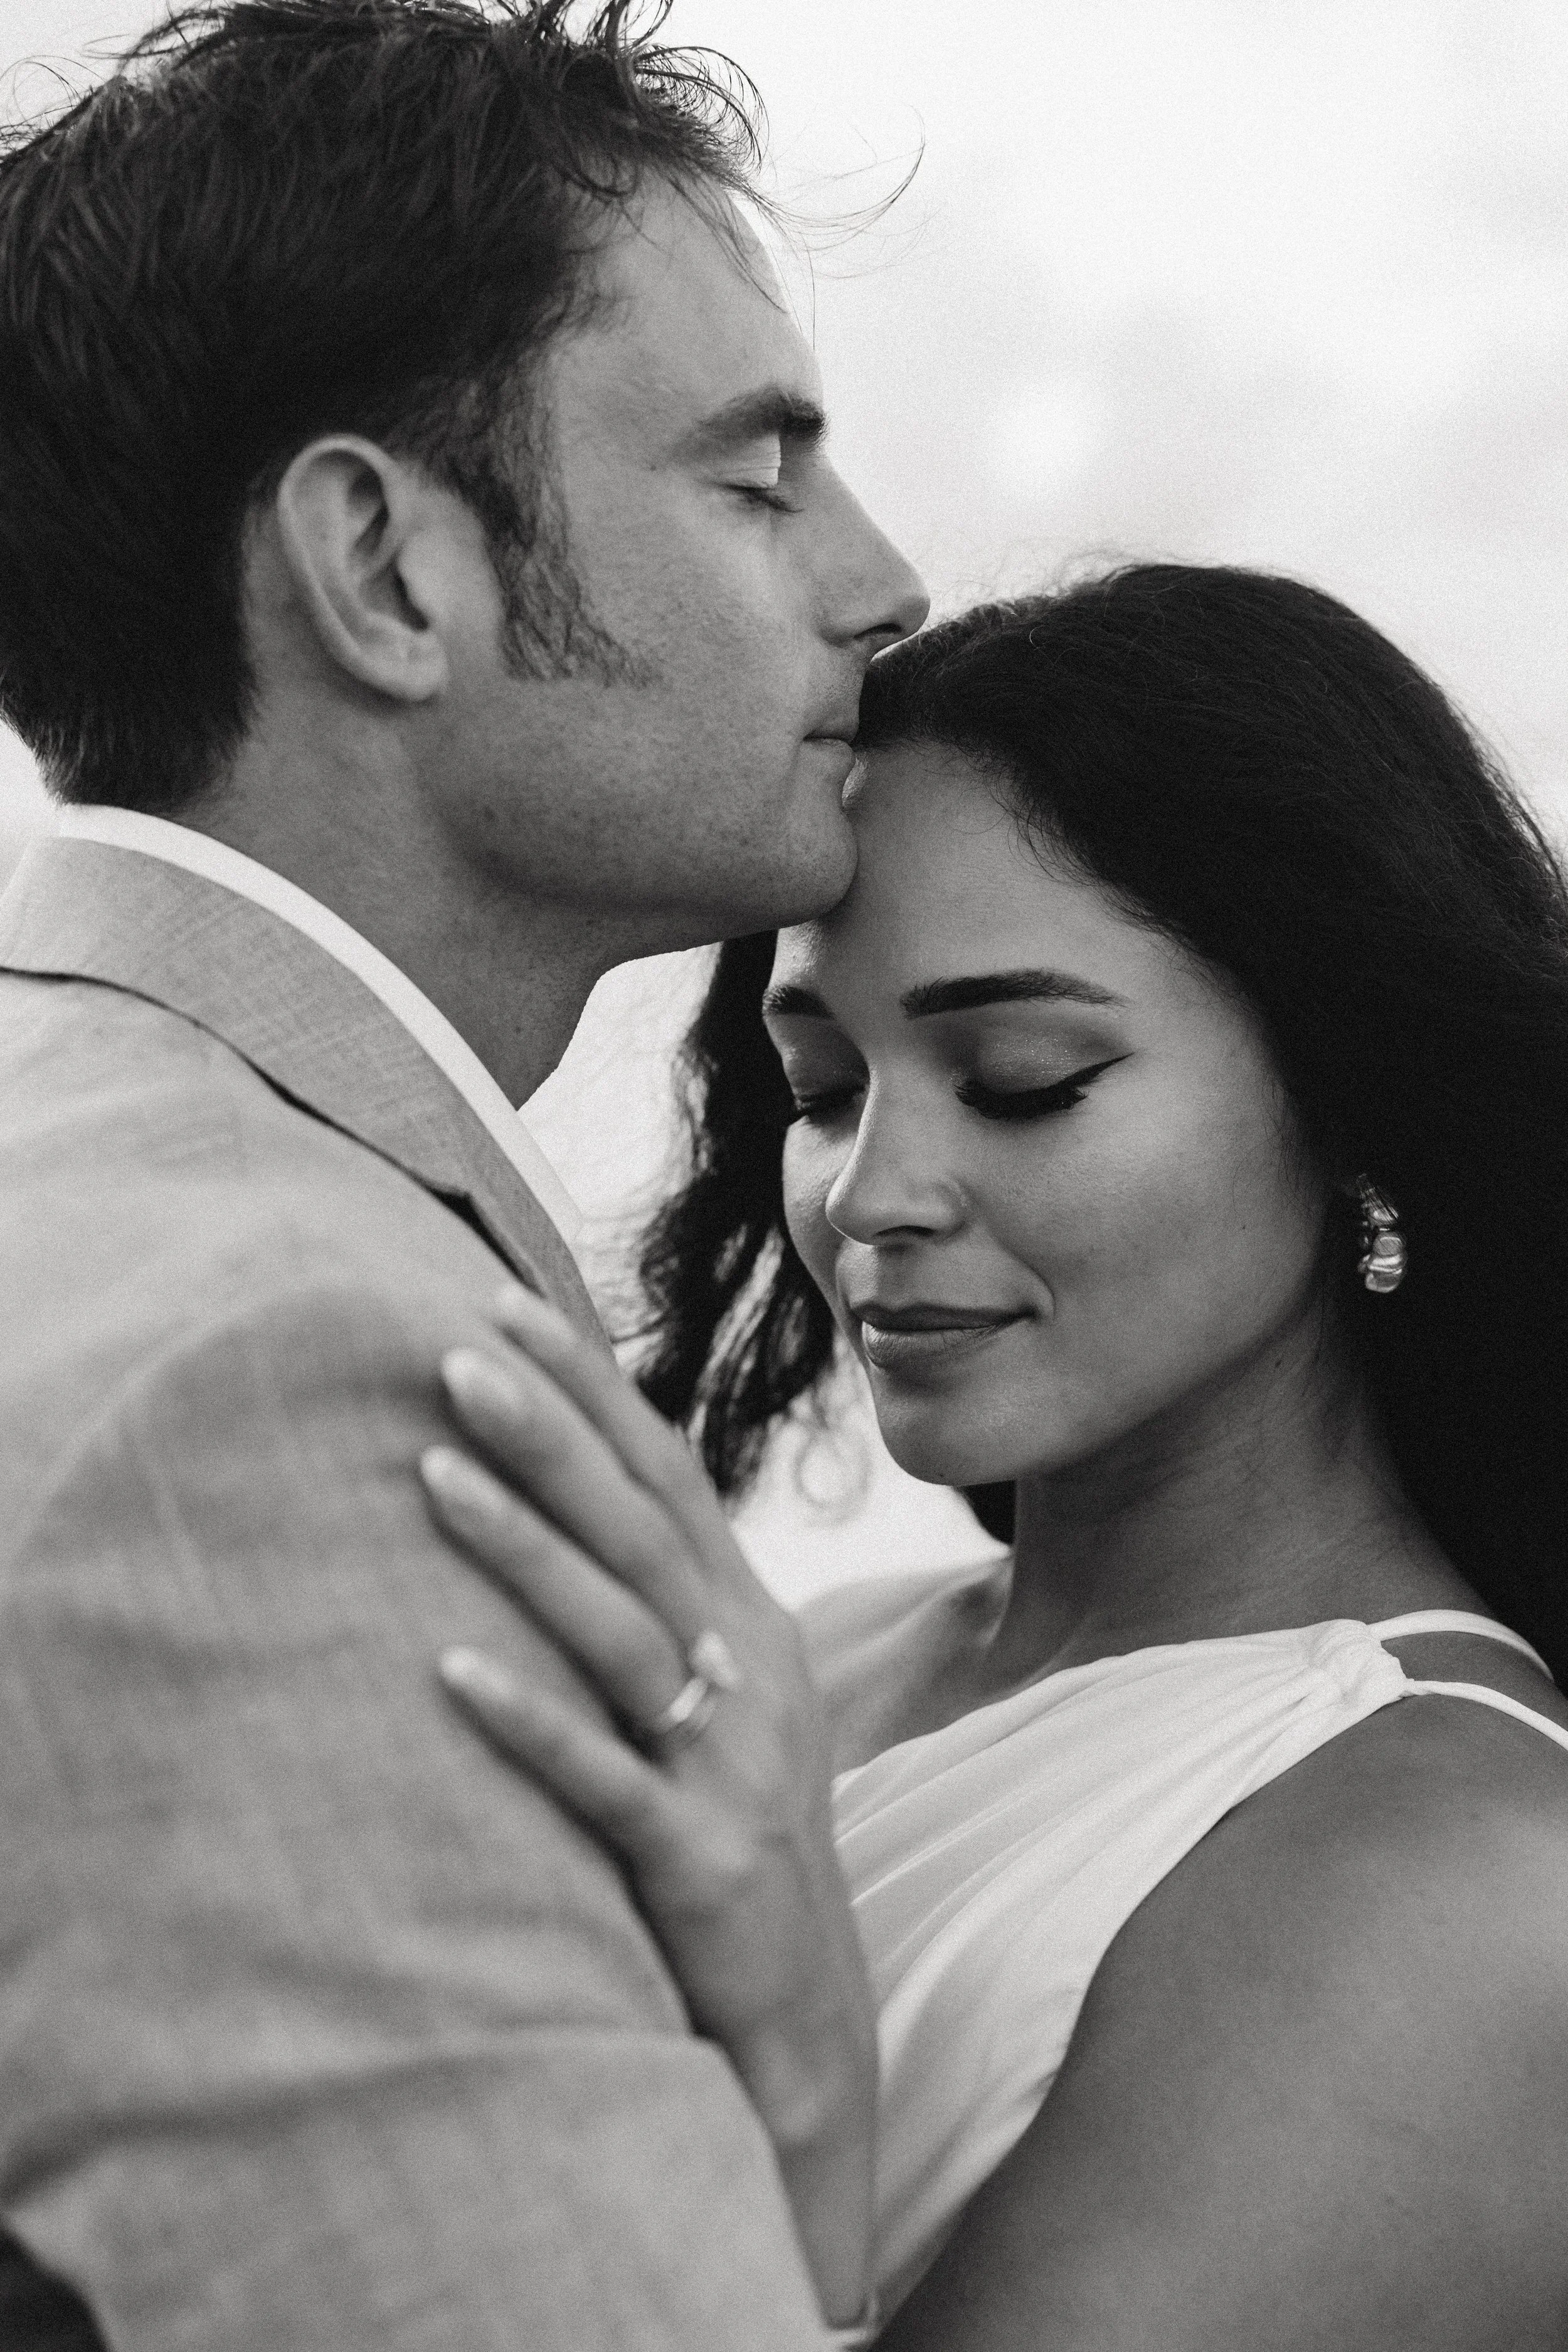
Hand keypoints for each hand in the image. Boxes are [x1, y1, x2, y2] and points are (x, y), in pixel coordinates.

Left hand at [419, 1282, 876, 2332]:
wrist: (808, 2018)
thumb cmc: (737, 1838)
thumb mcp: (723, 1701)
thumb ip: (667, 1603)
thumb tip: (578, 1500)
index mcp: (752, 1621)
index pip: (665, 1476)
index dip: (589, 1391)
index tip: (505, 1309)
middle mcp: (752, 1670)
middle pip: (641, 1528)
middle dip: (552, 1434)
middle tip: (458, 1353)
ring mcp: (731, 1762)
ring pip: (620, 1629)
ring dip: (525, 1548)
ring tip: (435, 1473)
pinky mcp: (702, 1858)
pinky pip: (603, 1778)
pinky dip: (528, 1719)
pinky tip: (447, 1668)